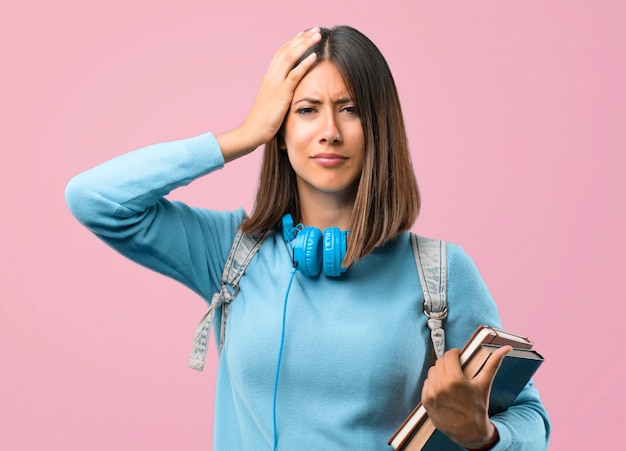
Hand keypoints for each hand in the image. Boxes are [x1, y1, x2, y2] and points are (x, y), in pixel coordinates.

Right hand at [217, 27, 321, 161]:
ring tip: (318, 36)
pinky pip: (294, 75)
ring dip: (305, 44)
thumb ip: (280, 92)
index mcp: (268, 77)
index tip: (304, 34)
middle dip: (302, 38)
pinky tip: (315, 56)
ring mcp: (275, 84)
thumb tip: (291, 91)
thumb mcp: (272, 102)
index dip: (293, 42)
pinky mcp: (281, 94)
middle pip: (286, 50)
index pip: (281, 52)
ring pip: (290, 57)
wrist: (252, 132)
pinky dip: (305, 63)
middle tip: (316, 30)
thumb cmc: (263, 121)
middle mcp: (270, 76)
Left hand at [421, 345, 510, 448]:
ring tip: (451, 380)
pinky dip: (434, 383)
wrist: (469, 432)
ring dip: (440, 372)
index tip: (459, 358)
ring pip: (432, 371)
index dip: (455, 355)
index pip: (449, 355)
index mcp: (454, 380)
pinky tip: (444, 389)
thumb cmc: (477, 409)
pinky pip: (427, 382)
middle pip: (440, 362)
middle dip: (449, 363)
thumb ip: (493, 364)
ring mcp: (431, 394)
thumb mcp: (484, 385)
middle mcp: (440, 386)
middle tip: (457, 370)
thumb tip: (505, 349)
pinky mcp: (425, 400)